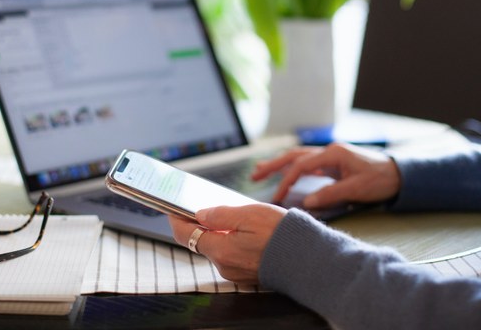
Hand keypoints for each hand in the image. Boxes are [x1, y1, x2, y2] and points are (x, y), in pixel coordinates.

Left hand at [168, 204, 286, 283]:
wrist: (308, 259)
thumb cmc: (282, 235)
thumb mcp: (249, 215)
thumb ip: (221, 215)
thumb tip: (200, 214)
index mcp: (220, 250)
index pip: (185, 235)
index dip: (176, 220)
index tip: (172, 208)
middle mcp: (224, 265)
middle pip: (201, 241)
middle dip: (200, 224)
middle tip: (204, 206)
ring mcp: (235, 272)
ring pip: (217, 248)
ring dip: (219, 233)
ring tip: (231, 216)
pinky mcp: (246, 274)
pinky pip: (231, 255)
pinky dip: (231, 242)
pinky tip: (244, 231)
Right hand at [251, 143, 400, 208]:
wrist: (399, 174)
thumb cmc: (380, 179)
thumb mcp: (357, 189)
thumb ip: (330, 194)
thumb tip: (306, 202)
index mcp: (333, 153)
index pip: (301, 166)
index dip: (286, 181)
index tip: (276, 197)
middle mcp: (328, 151)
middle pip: (294, 156)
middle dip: (272, 165)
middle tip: (254, 175)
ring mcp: (330, 156)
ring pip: (298, 158)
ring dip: (279, 165)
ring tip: (260, 172)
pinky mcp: (332, 163)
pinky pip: (307, 164)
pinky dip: (292, 169)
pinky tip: (284, 175)